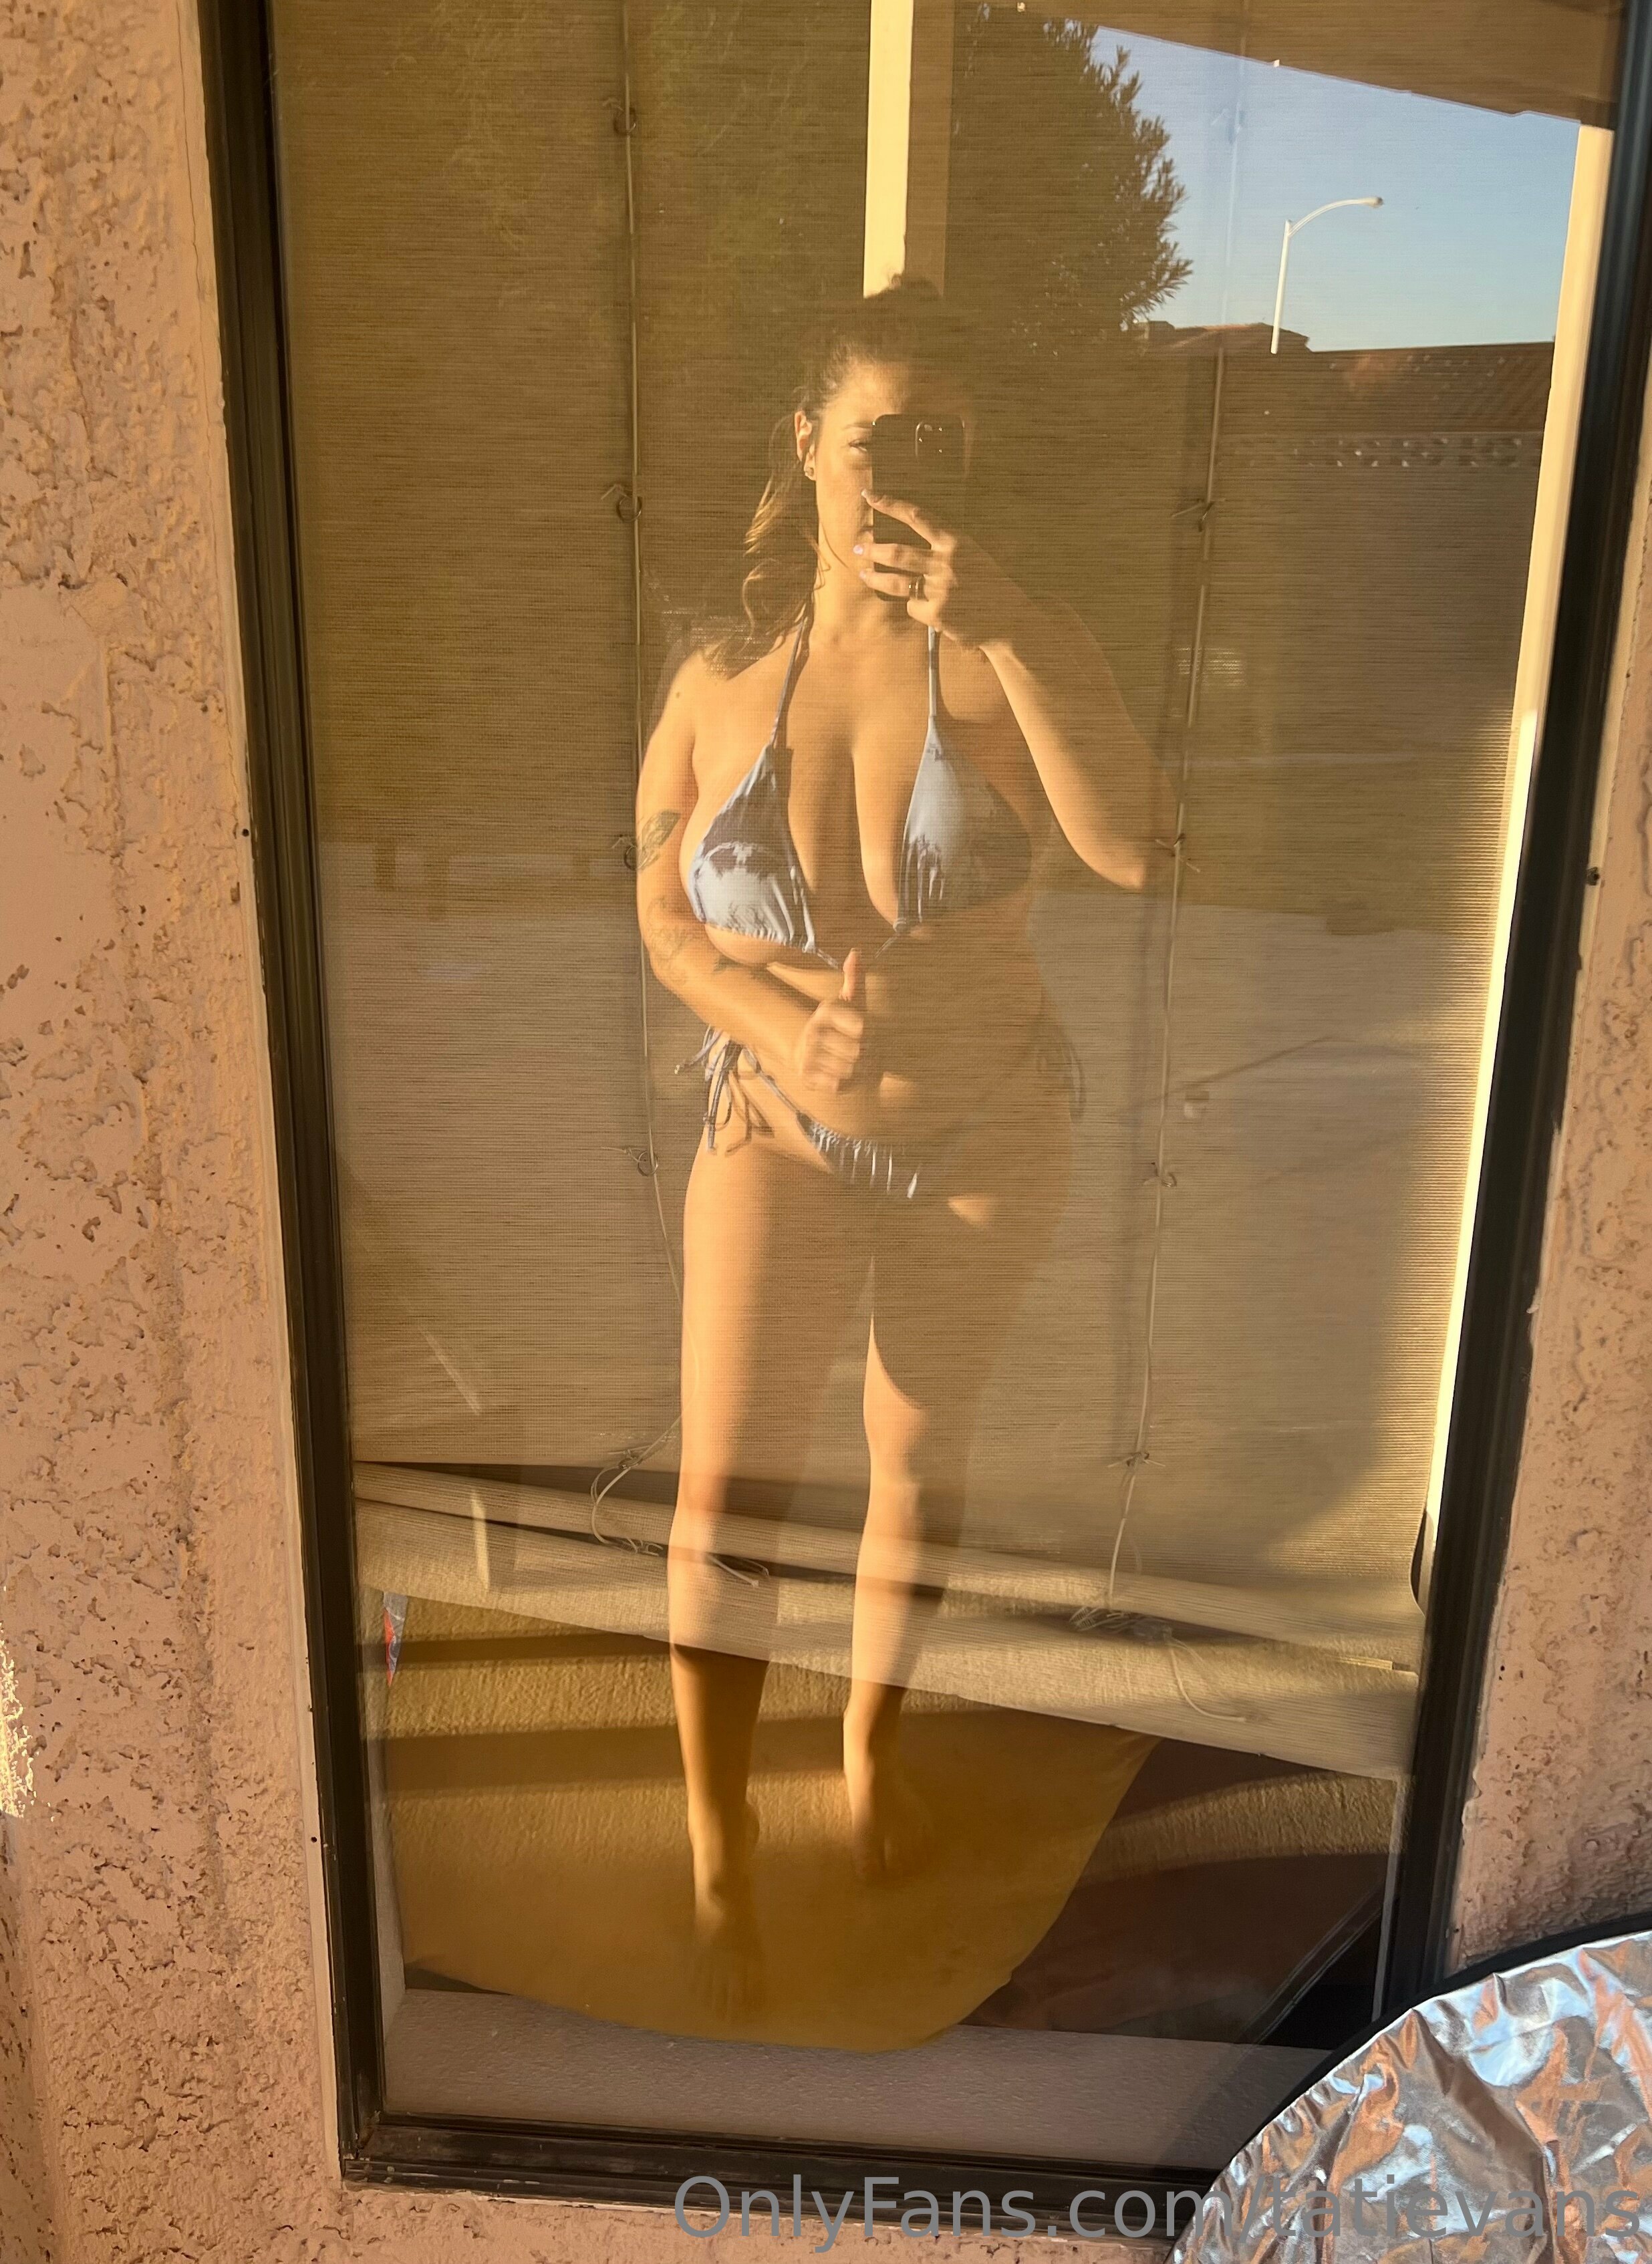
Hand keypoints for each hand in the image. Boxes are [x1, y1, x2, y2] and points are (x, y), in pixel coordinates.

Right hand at [793, 948, 866, 1095]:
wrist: (806, 1049)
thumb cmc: (839, 1024)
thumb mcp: (849, 1000)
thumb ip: (855, 977)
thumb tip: (856, 952)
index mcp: (826, 1011)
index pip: (863, 1028)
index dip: (871, 1033)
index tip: (867, 1032)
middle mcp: (813, 1031)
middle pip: (859, 1051)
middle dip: (867, 1055)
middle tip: (864, 1051)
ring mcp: (807, 1054)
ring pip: (850, 1070)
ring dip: (859, 1070)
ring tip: (855, 1063)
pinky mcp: (806, 1075)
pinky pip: (838, 1085)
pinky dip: (846, 1083)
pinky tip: (844, 1074)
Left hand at [854, 491, 1026, 647]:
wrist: (1008, 619)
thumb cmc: (989, 584)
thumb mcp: (974, 555)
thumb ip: (944, 547)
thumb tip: (910, 538)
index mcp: (956, 541)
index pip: (917, 516)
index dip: (890, 504)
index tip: (870, 496)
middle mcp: (946, 562)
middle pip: (897, 552)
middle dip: (873, 549)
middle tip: (858, 546)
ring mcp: (939, 589)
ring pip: (896, 581)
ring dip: (875, 577)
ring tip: (864, 574)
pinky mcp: (935, 613)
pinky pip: (912, 606)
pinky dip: (914, 606)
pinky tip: (925, 609)